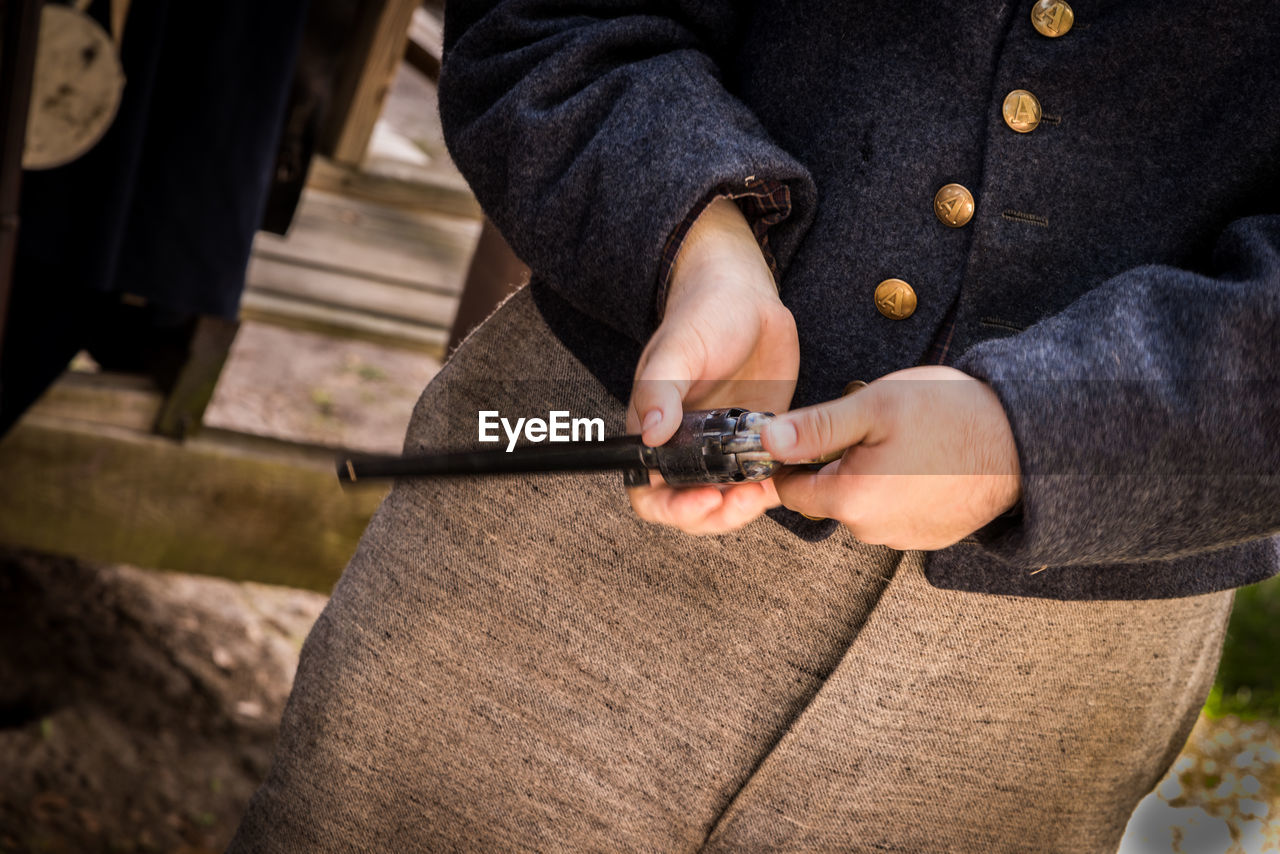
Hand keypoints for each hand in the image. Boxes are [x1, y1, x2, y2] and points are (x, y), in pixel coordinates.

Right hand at [627, 198, 798, 533]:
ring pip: (727, 500)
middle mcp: (685, 447)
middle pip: (691, 507)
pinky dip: (771, 487)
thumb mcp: (678, 348)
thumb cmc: (702, 315)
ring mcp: (722, 447)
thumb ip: (659, 391)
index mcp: (655, 431)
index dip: (672, 507)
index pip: (649, 492)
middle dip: (715, 515)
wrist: (747, 297)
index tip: (704, 498)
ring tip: (764, 491)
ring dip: (744, 507)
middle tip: (744, 499)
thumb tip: (650, 434)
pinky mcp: (756, 440)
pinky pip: (760, 478)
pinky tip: (787, 477)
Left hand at [762, 366, 1022, 549]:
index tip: (808, 434)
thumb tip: (767, 440)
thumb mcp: (874, 407)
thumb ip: (815, 427)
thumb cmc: (950, 416)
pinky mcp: (930, 537)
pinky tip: (924, 461)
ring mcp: (903, 538)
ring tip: (905, 442)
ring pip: (862, 504)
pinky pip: (895, 512)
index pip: (791, 490)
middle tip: (871, 428)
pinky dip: (900, 489)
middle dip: (837, 464)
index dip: (791, 460)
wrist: (1024, 441)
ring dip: (870, 476)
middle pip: (827, 496)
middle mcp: (872, 530)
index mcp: (851, 499)